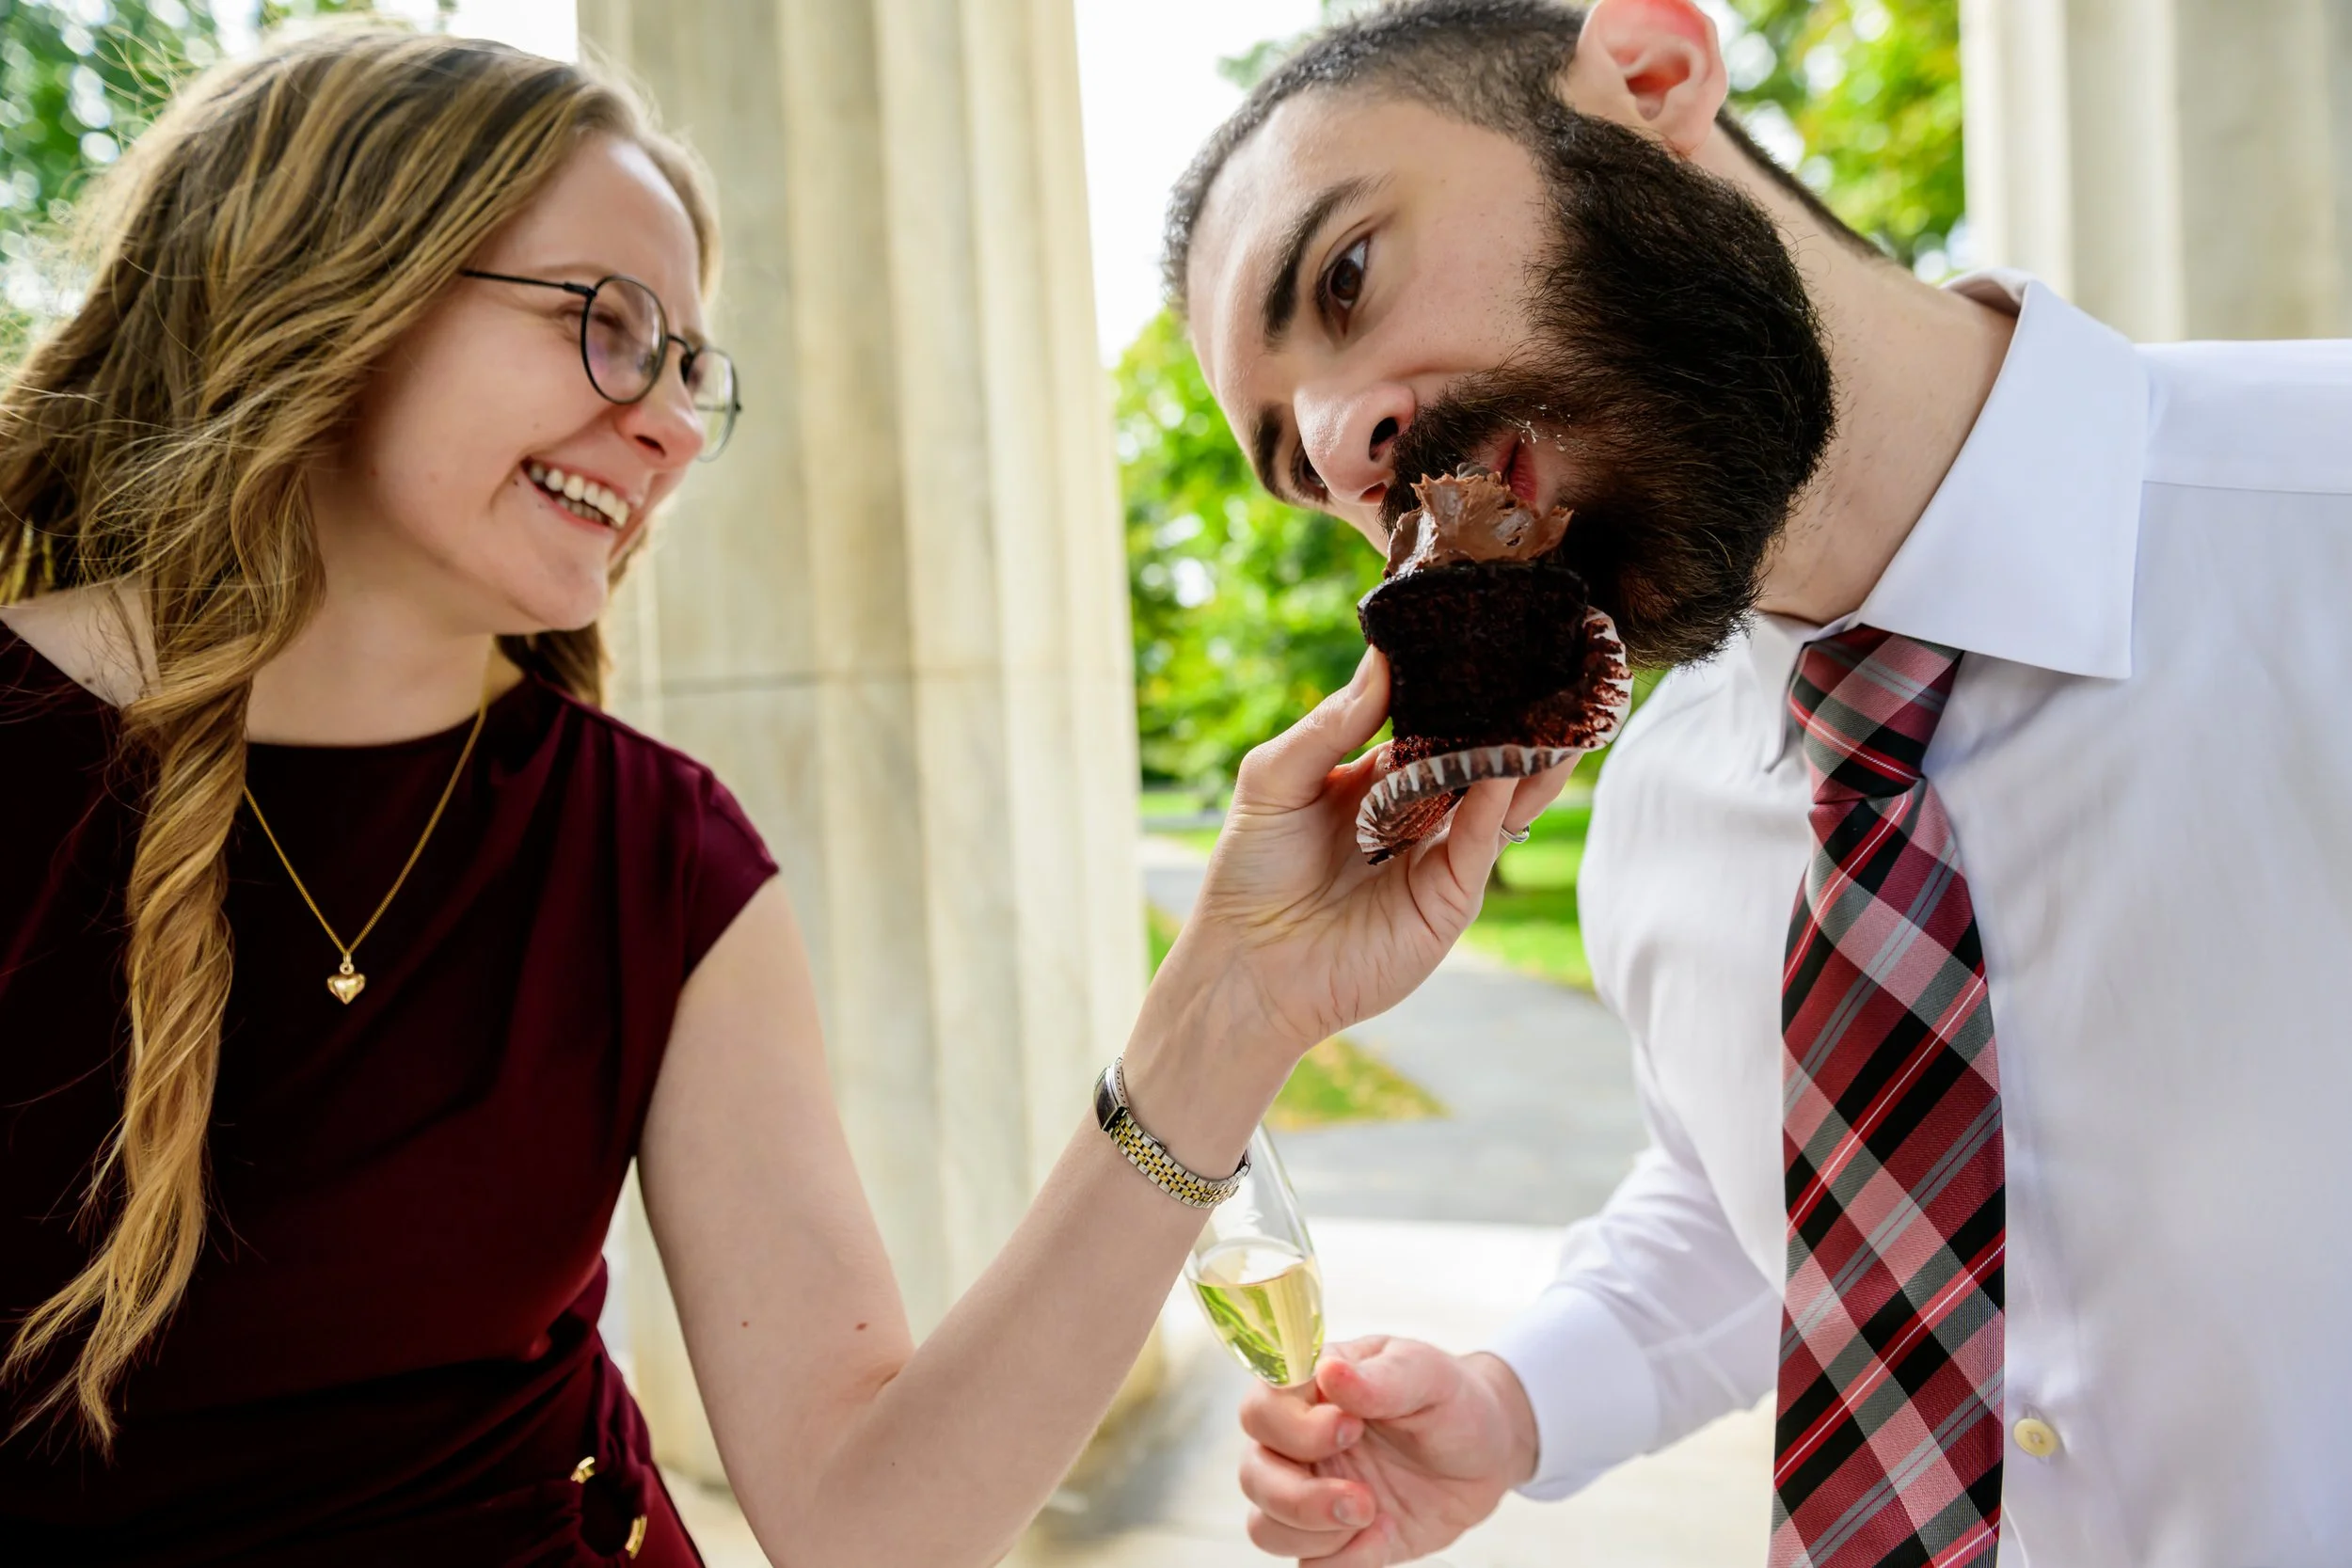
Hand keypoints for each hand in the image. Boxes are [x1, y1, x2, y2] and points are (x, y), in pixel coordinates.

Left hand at [1147, 649, 1581, 1063]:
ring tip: (1559, 712)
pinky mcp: (1448, 899)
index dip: (1461, 685)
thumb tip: (1383, 656)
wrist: (1245, 966)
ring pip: (1499, 797)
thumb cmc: (1249, 873)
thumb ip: (1332, 722)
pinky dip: (1493, 805)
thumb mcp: (1276, 778)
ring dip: (1527, 757)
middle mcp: (1418, 814)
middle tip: (1552, 662)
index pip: (1434, 721)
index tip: (1492, 636)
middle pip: (1479, 755)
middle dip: (1514, 716)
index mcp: (1377, 779)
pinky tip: (1502, 769)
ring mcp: (1439, 856)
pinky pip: (1480, 843)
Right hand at [1237, 1338, 1536, 1565]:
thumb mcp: (1427, 1375)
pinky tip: (1384, 1534)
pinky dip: (1343, 1559)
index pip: (1261, 1410)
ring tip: (1370, 1513)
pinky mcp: (1336, 1538)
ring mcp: (1314, 1493)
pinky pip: (1310, 1564)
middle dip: (1298, 1497)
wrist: (1487, 1454)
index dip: (1295, 1429)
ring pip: (1265, 1526)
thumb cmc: (1450, 1398)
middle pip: (1253, 1476)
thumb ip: (1380, 1378)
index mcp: (1310, 1392)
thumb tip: (1329, 1371)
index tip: (1352, 1428)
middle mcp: (1298, 1444)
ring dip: (1312, 1531)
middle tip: (1361, 1498)